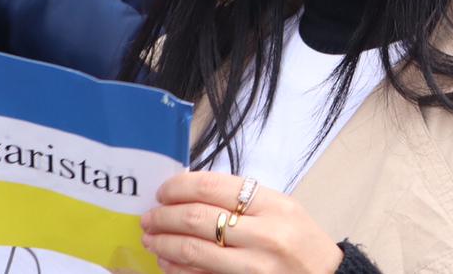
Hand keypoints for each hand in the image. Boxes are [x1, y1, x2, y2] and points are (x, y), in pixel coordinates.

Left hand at [142, 172, 343, 273]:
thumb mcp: (283, 208)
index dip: (180, 187)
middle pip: (198, 218)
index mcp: (274, 205)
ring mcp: (254, 266)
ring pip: (193, 250)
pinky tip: (166, 262)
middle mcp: (265, 234)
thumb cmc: (303, 242)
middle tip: (149, 216)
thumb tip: (190, 192)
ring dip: (164, 243)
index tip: (163, 191)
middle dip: (164, 216)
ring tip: (152, 238)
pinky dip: (177, 268)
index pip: (214, 187)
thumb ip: (243, 199)